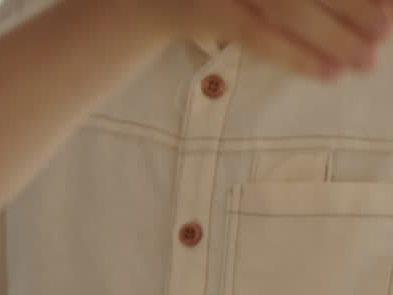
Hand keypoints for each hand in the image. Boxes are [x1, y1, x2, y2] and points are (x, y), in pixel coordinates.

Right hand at [120, 0, 392, 79]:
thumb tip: (366, 13)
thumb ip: (295, 4)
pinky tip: (324, 73)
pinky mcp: (200, 7)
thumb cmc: (213, 1)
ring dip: (331, 36)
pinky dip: (293, 54)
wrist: (140, 5)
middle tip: (382, 36)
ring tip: (362, 63)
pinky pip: (254, 33)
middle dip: (352, 8)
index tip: (388, 8)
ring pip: (287, 4)